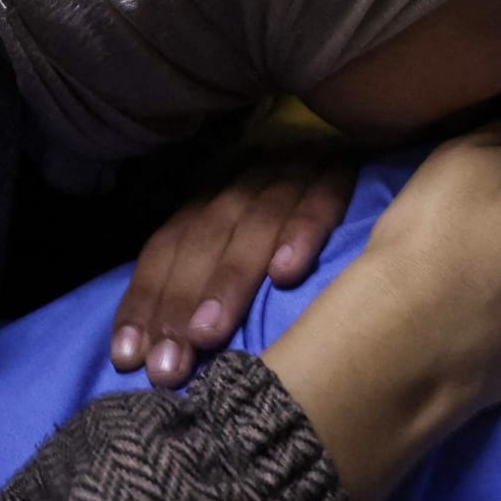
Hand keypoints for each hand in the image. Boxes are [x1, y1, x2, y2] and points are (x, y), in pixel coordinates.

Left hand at [111, 149, 358, 387]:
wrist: (371, 133)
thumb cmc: (302, 229)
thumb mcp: (247, 244)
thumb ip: (209, 283)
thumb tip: (158, 352)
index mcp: (217, 195)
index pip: (168, 245)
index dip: (146, 299)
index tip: (129, 359)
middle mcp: (247, 179)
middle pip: (203, 237)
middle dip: (179, 303)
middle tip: (169, 367)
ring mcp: (294, 170)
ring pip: (251, 223)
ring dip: (227, 280)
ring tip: (209, 335)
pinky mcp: (343, 169)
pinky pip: (320, 199)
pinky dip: (300, 233)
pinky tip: (287, 274)